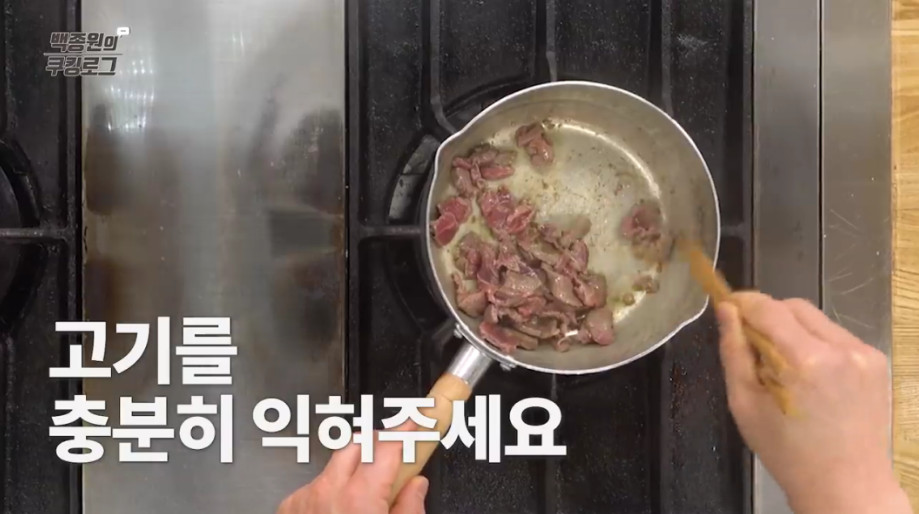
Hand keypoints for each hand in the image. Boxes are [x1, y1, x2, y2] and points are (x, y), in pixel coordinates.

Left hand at [276, 435, 428, 513]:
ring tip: (364, 500)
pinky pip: (314, 487)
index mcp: (361, 498)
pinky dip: (329, 492)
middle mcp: (328, 491)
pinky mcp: (288, 509)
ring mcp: (305, 499)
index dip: (408, 429)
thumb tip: (415, 486)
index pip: (389, 446)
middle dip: (379, 446)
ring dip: (353, 472)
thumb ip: (408, 509)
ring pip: (334, 467)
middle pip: (359, 446)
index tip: (420, 420)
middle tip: (397, 459)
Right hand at [715, 293, 910, 513]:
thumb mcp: (745, 403)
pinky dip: (816, 344)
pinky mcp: (876, 361)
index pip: (768, 307)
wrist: (846, 486)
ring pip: (816, 319)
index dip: (743, 302)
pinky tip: (811, 376)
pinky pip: (836, 336)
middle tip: (752, 344)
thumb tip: (725, 310)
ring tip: (783, 366)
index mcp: (804, 360)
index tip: (727, 307)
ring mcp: (863, 354)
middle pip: (794, 306)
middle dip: (768, 316)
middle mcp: (840, 349)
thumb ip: (734, 351)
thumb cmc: (786, 452)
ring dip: (793, 330)